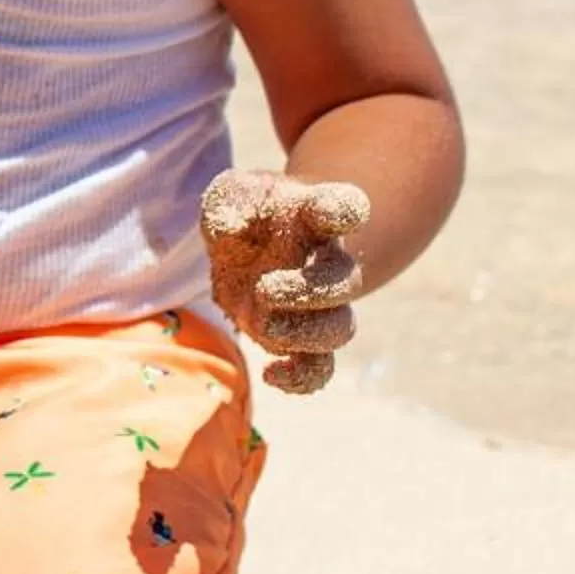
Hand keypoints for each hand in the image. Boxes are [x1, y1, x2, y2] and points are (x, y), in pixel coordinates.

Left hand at [199, 168, 368, 395]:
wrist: (247, 246)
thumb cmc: (245, 211)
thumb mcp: (230, 194)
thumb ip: (228, 203)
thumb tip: (228, 226)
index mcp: (314, 213)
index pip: (345, 206)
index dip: (345, 210)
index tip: (333, 213)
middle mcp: (326, 260)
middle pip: (347, 281)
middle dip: (309, 291)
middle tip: (264, 288)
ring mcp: (318, 303)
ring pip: (340, 329)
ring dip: (304, 335)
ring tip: (259, 325)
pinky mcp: (301, 337)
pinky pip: (320, 368)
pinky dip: (302, 379)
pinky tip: (270, 373)